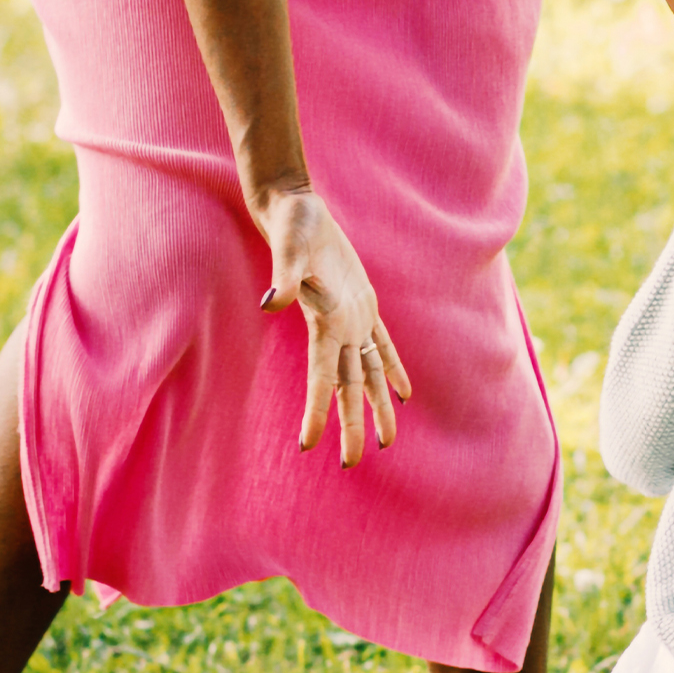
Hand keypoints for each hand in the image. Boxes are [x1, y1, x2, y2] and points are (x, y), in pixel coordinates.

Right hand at [257, 186, 412, 460]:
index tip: (308, 445)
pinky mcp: (363, 302)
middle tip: (351, 463)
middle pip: (348, 386)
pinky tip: (402, 391)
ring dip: (377, 405)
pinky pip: (381, 344)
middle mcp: (337, 329)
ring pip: (367, 372)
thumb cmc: (291, 225)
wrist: (295, 209)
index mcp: (323, 323)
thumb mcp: (290, 249)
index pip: (321, 378)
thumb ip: (285, 276)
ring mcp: (351, 318)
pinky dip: (391, 367)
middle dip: (351, 424)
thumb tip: (271, 303)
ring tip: (387, 440)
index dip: (316, 411)